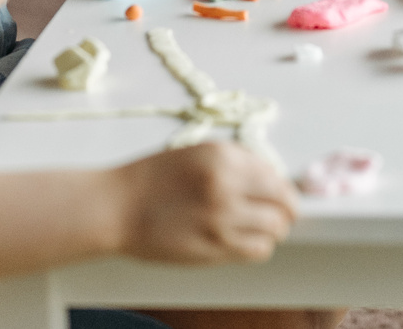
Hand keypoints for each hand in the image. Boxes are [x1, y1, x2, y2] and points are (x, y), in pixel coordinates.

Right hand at [114, 142, 296, 264]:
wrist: (117, 207)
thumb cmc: (151, 178)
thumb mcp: (197, 153)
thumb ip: (236, 162)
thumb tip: (271, 178)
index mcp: (223, 157)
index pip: (277, 175)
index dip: (283, 188)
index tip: (281, 194)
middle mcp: (227, 186)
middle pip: (284, 204)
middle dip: (285, 210)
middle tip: (278, 213)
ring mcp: (222, 220)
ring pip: (275, 230)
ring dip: (271, 230)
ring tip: (256, 227)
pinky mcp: (214, 248)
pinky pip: (257, 250)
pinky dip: (259, 246)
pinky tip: (244, 240)